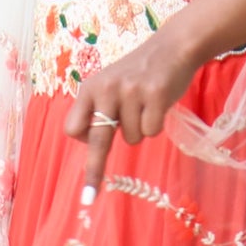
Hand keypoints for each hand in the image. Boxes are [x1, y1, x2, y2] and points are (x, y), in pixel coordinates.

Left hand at [63, 27, 200, 204]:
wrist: (172, 47)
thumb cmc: (139, 74)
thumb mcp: (110, 85)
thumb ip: (98, 110)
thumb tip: (91, 143)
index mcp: (90, 88)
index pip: (73, 128)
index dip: (85, 141)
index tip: (88, 159)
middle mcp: (106, 89)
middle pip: (98, 140)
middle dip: (94, 171)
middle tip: (89, 197)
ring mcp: (131, 92)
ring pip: (132, 138)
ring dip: (141, 128)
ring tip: (146, 104)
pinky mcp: (155, 95)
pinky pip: (151, 131)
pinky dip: (156, 124)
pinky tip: (158, 104)